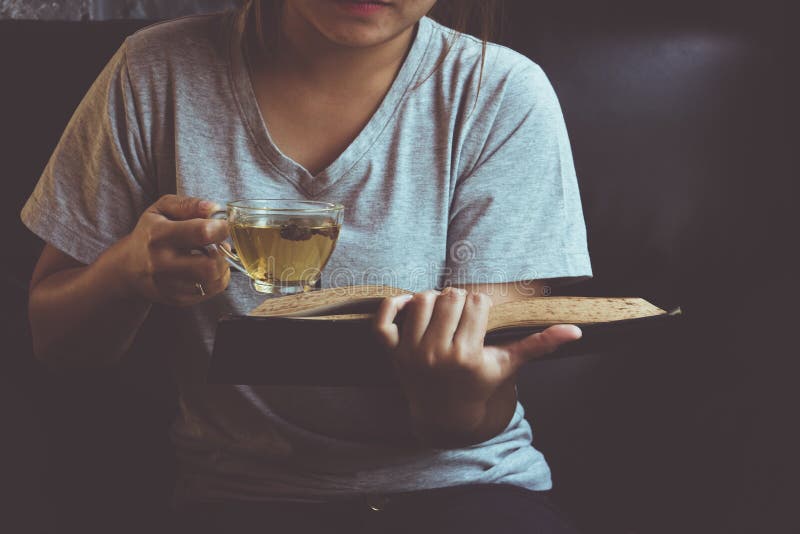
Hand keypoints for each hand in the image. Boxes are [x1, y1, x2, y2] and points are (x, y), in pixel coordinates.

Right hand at [118, 194, 230, 305]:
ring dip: (223, 265)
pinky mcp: (177, 299)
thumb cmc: (150, 233)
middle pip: (210, 264)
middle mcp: (162, 263)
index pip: (202, 232)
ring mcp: (169, 285)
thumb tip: (214, 209)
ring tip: (213, 254)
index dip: (221, 228)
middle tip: (220, 243)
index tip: (223, 225)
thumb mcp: (161, 209)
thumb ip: (188, 204)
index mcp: (158, 235)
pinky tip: (208, 267)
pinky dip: (218, 278)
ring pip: (214, 280)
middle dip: (223, 251)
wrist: (128, 268)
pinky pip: (212, 291)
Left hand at [374, 287, 582, 438]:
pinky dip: (393, 305)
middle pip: (450, 297)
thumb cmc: (479, 384)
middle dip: (460, 300)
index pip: (477, 302)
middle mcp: (437, 354)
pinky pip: (383, 319)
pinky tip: (409, 304)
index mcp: (468, 356)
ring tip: (442, 311)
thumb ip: (539, 345)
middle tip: (463, 314)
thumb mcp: (507, 366)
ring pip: (422, 300)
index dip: (481, 304)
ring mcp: (410, 353)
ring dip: (433, 299)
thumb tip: (575, 331)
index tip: (482, 316)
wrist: (445, 415)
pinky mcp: (391, 353)